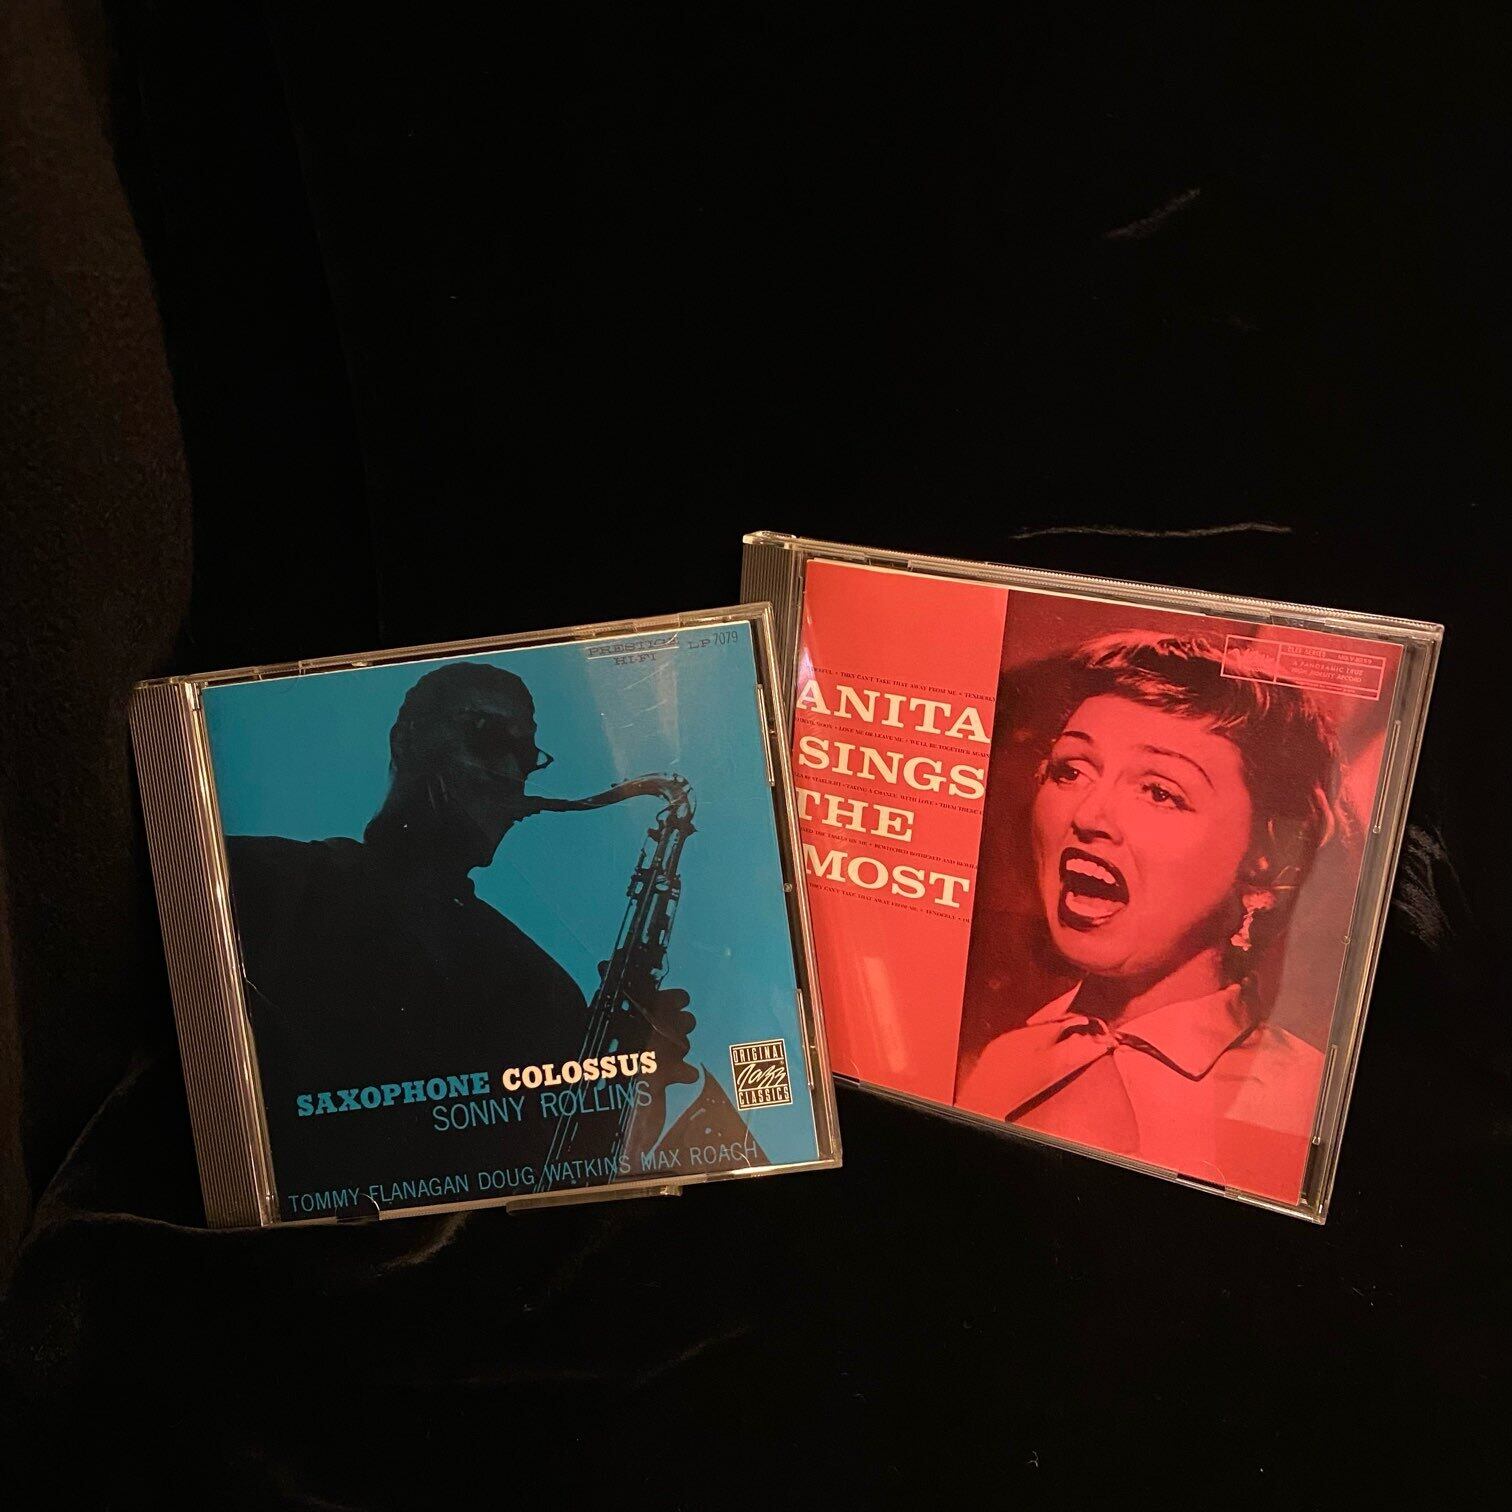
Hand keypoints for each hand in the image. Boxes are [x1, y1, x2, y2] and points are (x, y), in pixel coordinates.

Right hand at [596, 962, 697, 1086]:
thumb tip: (603, 965)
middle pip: (688, 1022)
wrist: (612, 1063)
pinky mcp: (676, 1071)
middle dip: (675, 1027)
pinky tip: (669, 1076)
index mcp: (663, 1003)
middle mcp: (676, 1023)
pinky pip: (690, 1073)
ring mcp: (679, 1048)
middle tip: (656, 1034)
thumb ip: (614, 987)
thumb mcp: (609, 1000)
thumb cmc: (609, 1027)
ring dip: (674, 1049)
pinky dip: (681, 1075)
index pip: (682, 997)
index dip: (672, 1003)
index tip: (659, 1008)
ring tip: (656, 1056)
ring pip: (686, 1045)